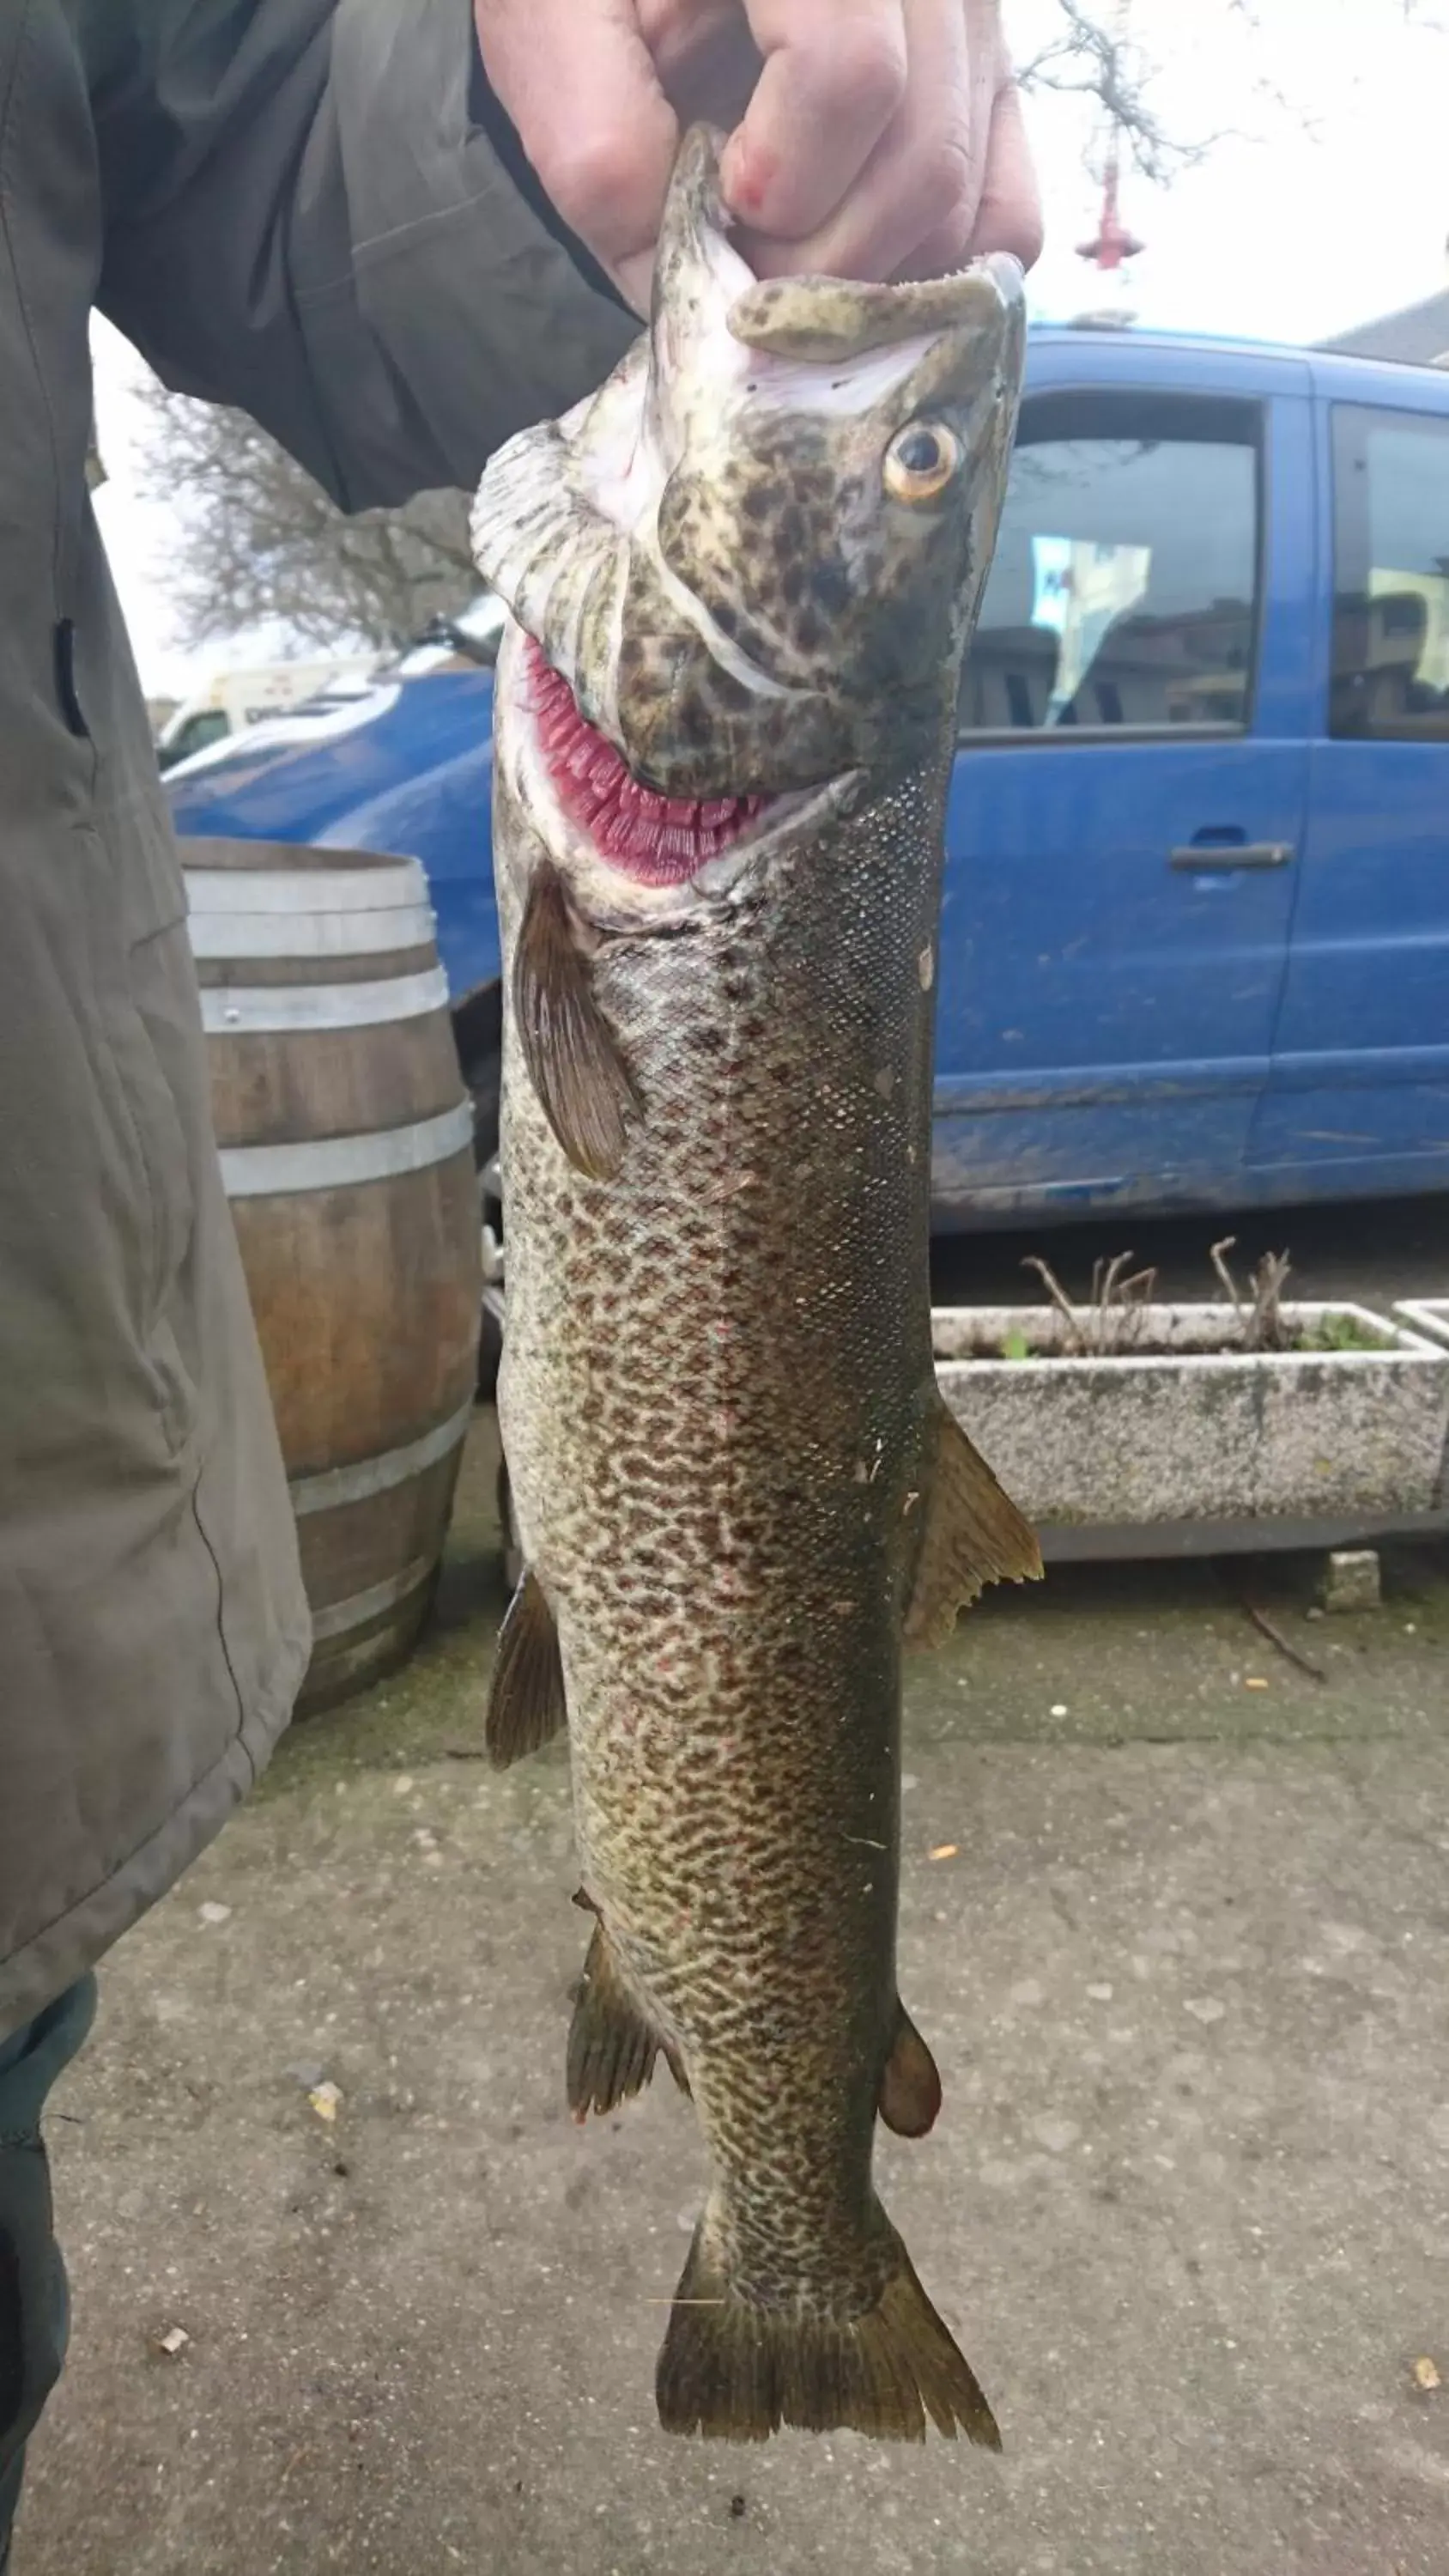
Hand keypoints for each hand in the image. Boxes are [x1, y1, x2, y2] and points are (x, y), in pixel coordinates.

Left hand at [473, 1, 1041, 314]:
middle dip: (818, 258)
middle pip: (922, 162)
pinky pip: (1007, 216)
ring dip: (864, 274)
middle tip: (738, 254)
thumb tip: (673, 288)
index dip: (781, 180)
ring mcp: (976, 22)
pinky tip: (848, 265)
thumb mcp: (550, 23)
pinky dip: (931, 275)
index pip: (852, 76)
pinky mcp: (989, 81)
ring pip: (967, 202)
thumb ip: (595, 143)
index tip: (717, 195)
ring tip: (777, 250)